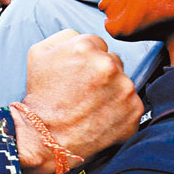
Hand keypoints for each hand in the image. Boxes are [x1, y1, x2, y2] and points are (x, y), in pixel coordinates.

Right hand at [15, 29, 142, 173]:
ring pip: (123, 82)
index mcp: (86, 46)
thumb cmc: (41, 96)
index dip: (86, 60)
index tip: (78, 74)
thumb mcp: (38, 54)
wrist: (46, 137)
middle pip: (113, 61)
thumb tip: (84, 38)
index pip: (97, 43)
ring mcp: (124, 89)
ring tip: (92, 106)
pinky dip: (120, 110)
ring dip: (112, 91)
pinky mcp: (134, 111)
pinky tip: (102, 117)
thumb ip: (64, 36)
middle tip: (84, 91)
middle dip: (102, 73)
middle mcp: (109, 65)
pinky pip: (131, 104)